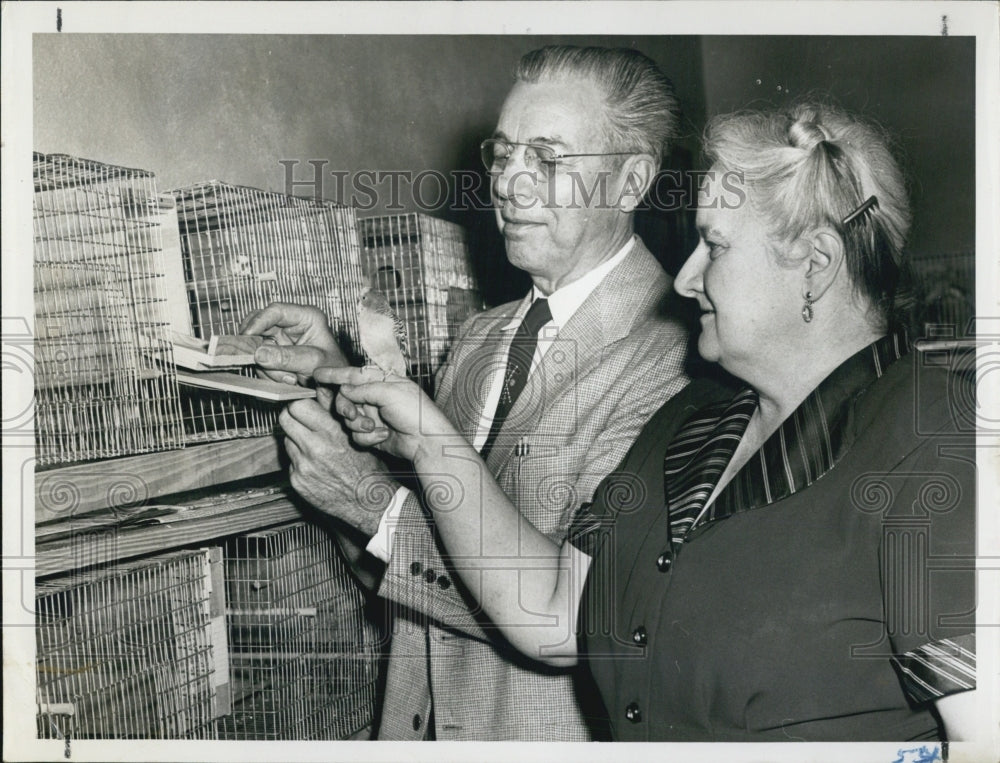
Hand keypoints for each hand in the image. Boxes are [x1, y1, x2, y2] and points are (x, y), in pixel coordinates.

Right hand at [240, 302, 348, 384]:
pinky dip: (268, 374)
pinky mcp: (273, 354)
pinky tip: (286, 380)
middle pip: (260, 328)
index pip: (276, 311)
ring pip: (257, 347)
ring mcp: (280, 340)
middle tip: (264, 364)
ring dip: (268, 367)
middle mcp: (290, 325)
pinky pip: (259, 361)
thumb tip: (260, 354)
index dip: (258, 322)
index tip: (247, 336)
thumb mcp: (314, 362)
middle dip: (261, 350)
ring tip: (290, 379)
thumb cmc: (333, 370)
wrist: (334, 388)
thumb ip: (288, 357)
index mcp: (306, 317)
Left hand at [278, 397, 396, 536]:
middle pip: (285, 419)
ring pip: (286, 439)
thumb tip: (319, 389)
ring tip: (313, 446)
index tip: (303, 405)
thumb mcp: (355, 435)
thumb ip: (333, 411)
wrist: (367, 501)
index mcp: (330, 433)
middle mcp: (314, 448)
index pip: (297, 406)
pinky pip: (290, 462)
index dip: (299, 403)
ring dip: (296, 439)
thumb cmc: (367, 468)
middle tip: (301, 420)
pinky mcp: (297, 481)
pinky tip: (315, 464)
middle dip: (292, 416)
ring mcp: (302, 466)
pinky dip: (299, 460)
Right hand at [318, 365, 459, 463]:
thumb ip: (364, 389)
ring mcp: (374, 416)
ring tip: (375, 427)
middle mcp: (375, 398)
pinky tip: (383, 437)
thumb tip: (343, 388)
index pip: (353, 375)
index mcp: (381, 382)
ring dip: (359, 425)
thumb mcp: (390, 393)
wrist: (427, 442)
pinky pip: (357, 435)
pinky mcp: (373, 434)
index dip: (334, 375)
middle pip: (345, 399)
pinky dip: (368, 438)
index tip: (317, 374)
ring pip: (349, 419)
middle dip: (346, 407)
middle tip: (350, 414)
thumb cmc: (415, 413)